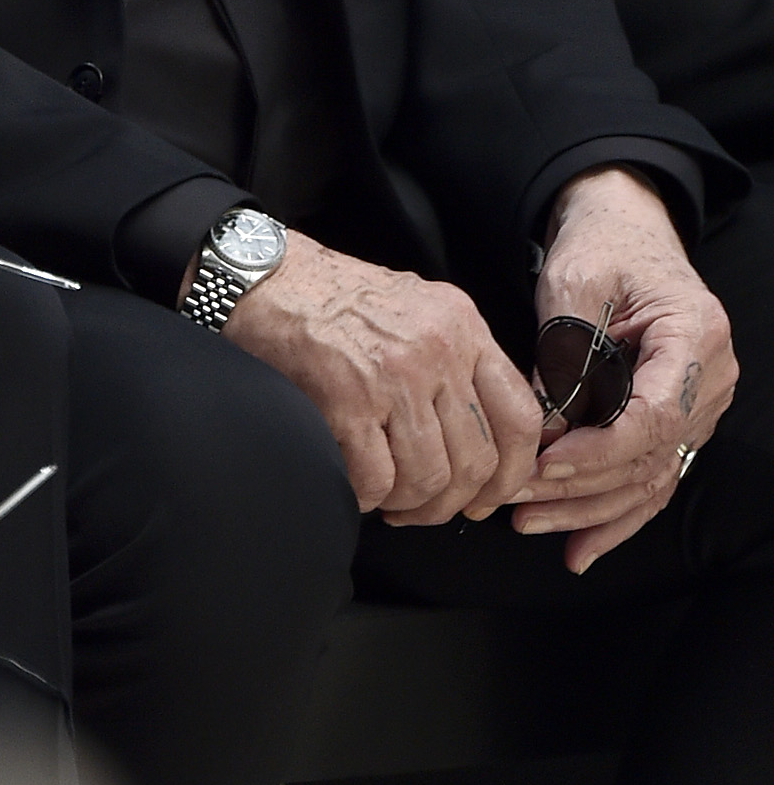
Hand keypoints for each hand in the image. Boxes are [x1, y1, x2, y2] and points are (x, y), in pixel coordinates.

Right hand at [225, 229, 541, 522]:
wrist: (264, 276)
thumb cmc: (331, 295)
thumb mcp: (417, 309)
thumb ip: (456, 360)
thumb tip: (478, 435)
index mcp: (462, 326)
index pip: (521, 417)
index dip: (513, 473)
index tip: (489, 495)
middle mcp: (438, 349)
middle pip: (477, 460)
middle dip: (450, 502)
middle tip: (425, 507)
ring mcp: (394, 375)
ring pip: (429, 477)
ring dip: (407, 504)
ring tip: (386, 497)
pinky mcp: (347, 399)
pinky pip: (376, 479)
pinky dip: (366, 497)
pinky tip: (354, 483)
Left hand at [513, 167, 734, 572]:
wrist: (625, 231)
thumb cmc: (602, 248)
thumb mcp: (574, 282)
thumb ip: (565, 352)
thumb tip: (545, 427)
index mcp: (696, 336)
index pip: (656, 414)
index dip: (599, 448)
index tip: (545, 462)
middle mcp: (711, 379)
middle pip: (650, 454)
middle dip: (580, 485)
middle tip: (516, 499)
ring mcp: (700, 406)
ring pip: (649, 477)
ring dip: (588, 509)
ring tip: (528, 523)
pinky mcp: (676, 423)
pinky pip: (650, 478)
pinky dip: (613, 514)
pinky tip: (578, 547)